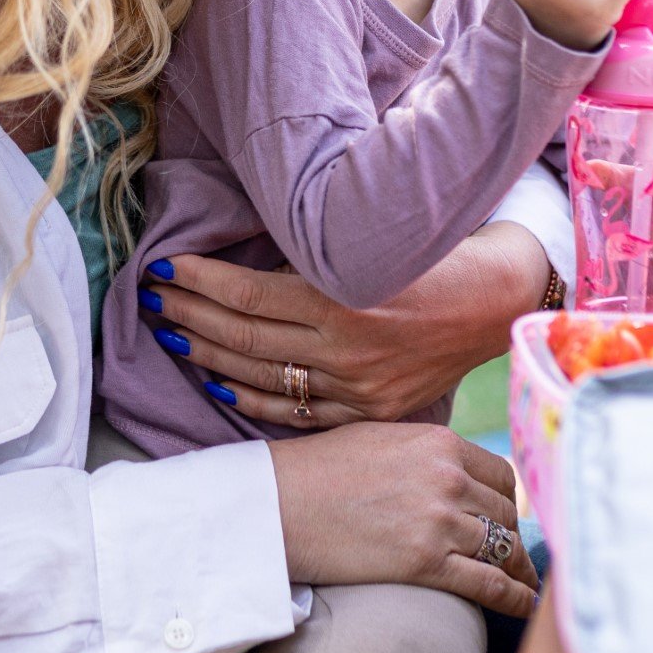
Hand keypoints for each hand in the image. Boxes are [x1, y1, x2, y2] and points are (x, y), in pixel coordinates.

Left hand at [142, 220, 550, 426]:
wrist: (502, 299)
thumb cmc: (439, 252)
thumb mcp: (373, 240)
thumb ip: (311, 255)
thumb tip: (243, 254)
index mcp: (344, 298)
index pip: (247, 295)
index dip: (198, 281)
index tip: (164, 265)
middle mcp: (346, 348)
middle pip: (243, 337)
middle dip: (188, 315)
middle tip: (150, 296)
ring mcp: (357, 385)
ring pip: (260, 376)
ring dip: (207, 355)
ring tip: (170, 334)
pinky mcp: (371, 410)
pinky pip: (296, 411)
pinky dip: (251, 400)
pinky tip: (218, 386)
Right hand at [268, 422, 539, 615]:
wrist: (279, 504)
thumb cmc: (319, 470)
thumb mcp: (381, 439)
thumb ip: (425, 453)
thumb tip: (453, 472)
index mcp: (439, 443)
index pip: (499, 474)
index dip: (506, 500)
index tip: (504, 517)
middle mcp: (448, 477)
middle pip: (505, 511)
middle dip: (512, 535)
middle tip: (515, 555)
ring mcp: (439, 521)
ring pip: (503, 547)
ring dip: (519, 569)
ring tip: (527, 585)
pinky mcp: (426, 563)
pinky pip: (488, 583)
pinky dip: (514, 597)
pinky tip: (524, 606)